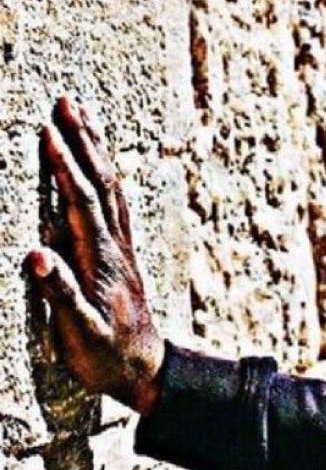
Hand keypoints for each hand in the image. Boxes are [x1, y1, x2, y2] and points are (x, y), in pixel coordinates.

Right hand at [25, 96, 164, 416]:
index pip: (81, 202)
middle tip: (67, 101)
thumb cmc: (106, 356)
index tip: (48, 131)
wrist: (146, 369)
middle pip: (101, 181)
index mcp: (100, 258)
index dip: (65, 166)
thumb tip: (35, 253)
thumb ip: (59, 294)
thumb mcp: (79, 334)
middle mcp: (115, 244)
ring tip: (84, 114)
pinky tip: (100, 161)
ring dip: (97, 148)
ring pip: (112, 186)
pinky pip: (115, 201)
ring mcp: (122, 245)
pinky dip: (105, 172)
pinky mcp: (122, 252)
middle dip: (83, 140)